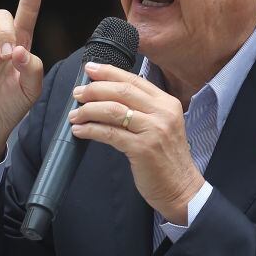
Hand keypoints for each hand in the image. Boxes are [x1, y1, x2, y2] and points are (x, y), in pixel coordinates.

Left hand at [69, 63, 203, 223]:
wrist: (181, 187)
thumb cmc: (166, 158)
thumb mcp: (161, 125)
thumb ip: (143, 109)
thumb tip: (108, 95)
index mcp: (167, 102)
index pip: (134, 80)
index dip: (109, 72)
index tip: (90, 68)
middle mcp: (163, 112)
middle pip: (122, 91)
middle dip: (94, 89)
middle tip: (77, 93)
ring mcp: (154, 130)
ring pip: (113, 110)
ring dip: (89, 110)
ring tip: (75, 114)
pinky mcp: (143, 148)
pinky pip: (110, 133)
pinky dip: (91, 130)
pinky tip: (80, 131)